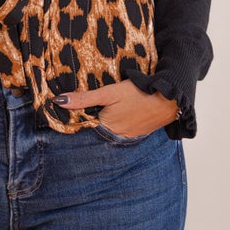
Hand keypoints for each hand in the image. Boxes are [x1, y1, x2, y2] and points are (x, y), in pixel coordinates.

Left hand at [56, 79, 178, 137]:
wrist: (170, 99)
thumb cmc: (139, 94)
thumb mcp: (109, 93)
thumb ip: (84, 99)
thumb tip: (58, 101)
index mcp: (106, 128)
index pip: (84, 125)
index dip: (78, 117)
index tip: (74, 109)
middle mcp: (116, 137)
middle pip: (97, 128)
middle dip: (93, 119)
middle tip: (92, 106)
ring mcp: (129, 136)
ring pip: (111, 129)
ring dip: (107, 121)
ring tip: (109, 108)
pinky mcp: (139, 133)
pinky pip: (123, 129)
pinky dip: (120, 122)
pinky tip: (123, 112)